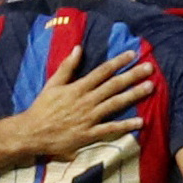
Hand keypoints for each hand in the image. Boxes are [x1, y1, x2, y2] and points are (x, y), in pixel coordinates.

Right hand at [0, 43, 151, 165]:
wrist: (32, 132)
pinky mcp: (89, 134)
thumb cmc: (42, 107)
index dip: (118, 62)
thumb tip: (78, 48)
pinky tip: (141, 122)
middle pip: (114, 85)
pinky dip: (125, 126)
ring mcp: (89, 118)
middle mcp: (86, 101)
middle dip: (133, 75)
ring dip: (134, 95)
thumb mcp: (53, 84)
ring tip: (150, 87)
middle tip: (150, 68)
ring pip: (115, 104)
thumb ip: (67, 67)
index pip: (102, 71)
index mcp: (78, 88)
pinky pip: (110, 129)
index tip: (133, 54)